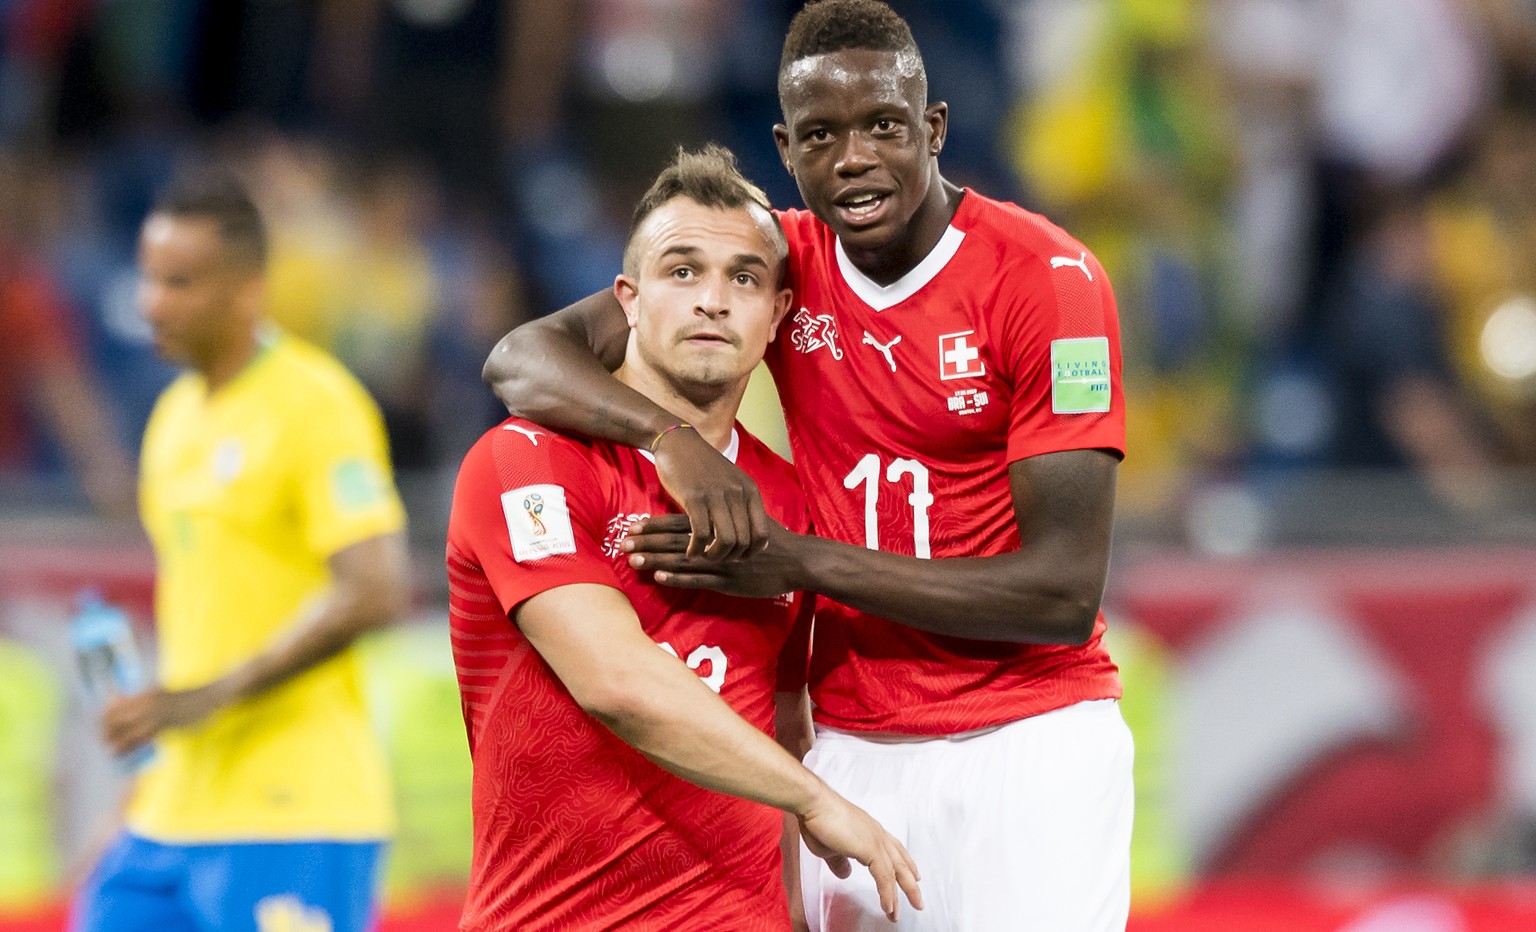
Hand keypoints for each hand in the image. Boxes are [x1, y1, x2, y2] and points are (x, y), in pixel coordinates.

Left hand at [99, 684, 226, 754]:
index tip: (102, 727)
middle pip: (115, 717)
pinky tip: (120, 752)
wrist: (210, 697)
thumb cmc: (189, 699)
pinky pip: (139, 738)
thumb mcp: (164, 696)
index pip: (115, 704)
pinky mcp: (164, 725)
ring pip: (124, 728)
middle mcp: (146, 702)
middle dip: (105, 730)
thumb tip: (131, 714)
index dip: (105, 717)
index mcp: (145, 693)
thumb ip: (147, 703)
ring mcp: (155, 713)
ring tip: (110, 749)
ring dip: (113, 740)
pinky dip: (126, 746)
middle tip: (104, 740)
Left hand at [624, 513, 804, 596]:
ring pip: (683, 559)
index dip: (654, 524)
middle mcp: (717, 541)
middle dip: (647, 542)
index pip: (679, 521)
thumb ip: (721, 519)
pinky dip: (679, 578)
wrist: (797, 559)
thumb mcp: (745, 520)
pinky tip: (659, 578)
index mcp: (719, 524)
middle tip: (620, 543)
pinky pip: (700, 580)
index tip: (631, 525)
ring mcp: (722, 562)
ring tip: (631, 559)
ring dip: (655, 559)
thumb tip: (699, 515)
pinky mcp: (730, 581)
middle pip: (675, 540)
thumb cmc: (770, 540)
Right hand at [651, 426, 769, 559]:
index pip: (762, 534)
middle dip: (730, 557)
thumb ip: (744, 504)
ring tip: (704, 556)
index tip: (736, 556)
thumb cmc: (705, 466)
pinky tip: (690, 550)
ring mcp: (717, 496)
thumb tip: (757, 536)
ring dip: (714, 557)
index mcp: (750, 491)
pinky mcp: (694, 498)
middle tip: (717, 558)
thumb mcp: (732, 481)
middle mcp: (737, 494)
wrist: (678, 442)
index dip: (751, 553)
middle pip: (744, 542)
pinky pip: (701, 535)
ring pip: (725, 542)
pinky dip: (696, 549)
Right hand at [797, 788, 923, 922]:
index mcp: (870, 831)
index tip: (914, 876)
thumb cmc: (818, 819)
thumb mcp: (830, 847)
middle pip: (901, 863)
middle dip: (910, 884)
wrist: (814, 804)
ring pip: (895, 872)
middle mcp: (877, 834)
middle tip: (918, 901)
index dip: (906, 863)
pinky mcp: (871, 849)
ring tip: (897, 914)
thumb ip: (839, 862)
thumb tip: (845, 873)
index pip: (894, 849)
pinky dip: (887, 894)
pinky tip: (887, 907)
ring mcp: (876, 841)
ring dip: (900, 895)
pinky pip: (884, 877)